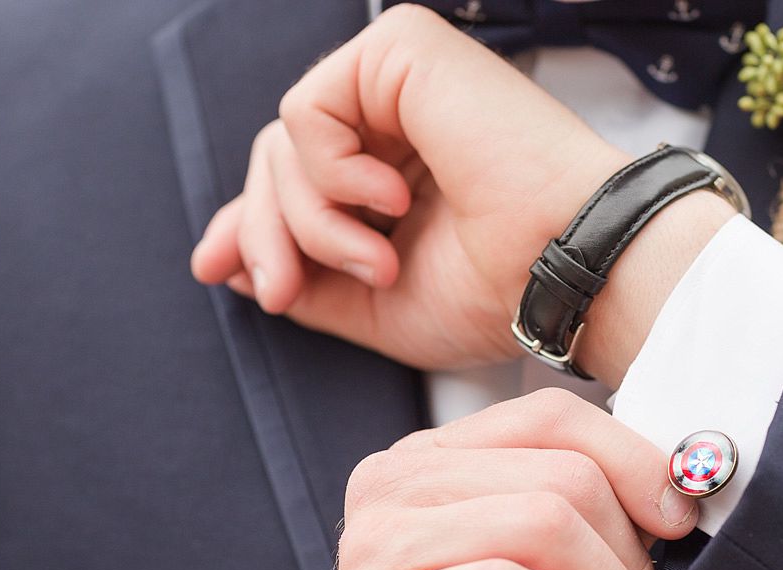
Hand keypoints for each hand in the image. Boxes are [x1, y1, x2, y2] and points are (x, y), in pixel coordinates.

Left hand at [192, 5, 731, 380]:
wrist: (566, 266)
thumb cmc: (496, 292)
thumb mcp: (375, 306)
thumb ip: (304, 280)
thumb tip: (227, 263)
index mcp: (395, 170)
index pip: (294, 181)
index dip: (248, 224)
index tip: (216, 271)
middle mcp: (395, 120)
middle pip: (275, 161)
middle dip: (265, 234)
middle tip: (285, 293)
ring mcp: (399, 80)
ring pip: (284, 142)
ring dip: (312, 221)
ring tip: (381, 261)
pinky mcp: (403, 50)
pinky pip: (306, 112)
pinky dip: (330, 173)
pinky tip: (390, 200)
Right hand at [263, 390, 698, 569]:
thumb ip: (591, 518)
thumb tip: (676, 479)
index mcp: (427, 463)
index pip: (550, 416)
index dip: (636, 464)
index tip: (675, 525)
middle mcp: (389, 488)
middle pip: (561, 472)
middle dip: (628, 554)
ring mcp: (376, 549)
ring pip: (543, 523)